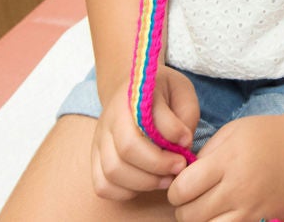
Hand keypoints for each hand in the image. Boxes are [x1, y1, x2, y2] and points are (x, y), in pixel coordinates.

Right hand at [90, 67, 198, 199]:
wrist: (128, 90)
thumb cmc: (160, 93)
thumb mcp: (180, 90)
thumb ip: (185, 113)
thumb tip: (183, 142)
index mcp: (131, 98)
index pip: (146, 122)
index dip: (171, 136)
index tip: (187, 143)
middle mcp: (109, 119)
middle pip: (127, 150)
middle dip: (158, 165)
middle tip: (179, 166)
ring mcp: (99, 141)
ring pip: (112, 171)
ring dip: (144, 182)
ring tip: (166, 179)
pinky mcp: (95, 159)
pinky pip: (102, 186)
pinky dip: (125, 192)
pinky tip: (144, 183)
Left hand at [168, 111, 283, 221]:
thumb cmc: (268, 135)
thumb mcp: (231, 132)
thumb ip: (205, 155)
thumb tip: (184, 177)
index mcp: (227, 163)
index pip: (182, 190)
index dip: (175, 190)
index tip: (181, 186)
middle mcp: (239, 190)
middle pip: (191, 216)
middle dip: (183, 209)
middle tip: (191, 200)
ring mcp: (255, 211)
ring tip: (208, 210)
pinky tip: (227, 215)